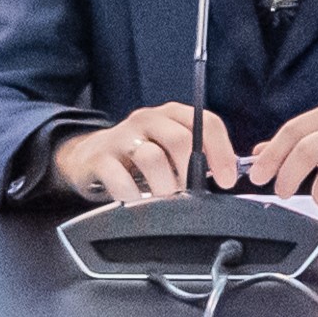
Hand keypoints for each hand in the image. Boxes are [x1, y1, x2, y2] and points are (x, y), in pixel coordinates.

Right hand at [53, 103, 242, 204]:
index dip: (222, 152)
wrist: (89, 156)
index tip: (227, 180)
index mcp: (171, 114)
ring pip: (152, 158)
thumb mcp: (168, 149)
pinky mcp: (100, 158)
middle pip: (180, 140)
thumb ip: (196, 156)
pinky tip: (137, 203)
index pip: (207, 123)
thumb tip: (228, 175)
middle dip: (191, 172)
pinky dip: (133, 195)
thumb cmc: (139, 155)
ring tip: (166, 201)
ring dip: (164, 186)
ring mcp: (122, 136)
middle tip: (190, 194)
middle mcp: (147, 119)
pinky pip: (120, 177)